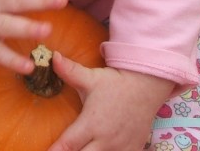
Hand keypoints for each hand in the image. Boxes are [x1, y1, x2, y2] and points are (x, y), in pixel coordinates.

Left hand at [46, 52, 173, 150]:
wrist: (147, 86)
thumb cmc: (115, 83)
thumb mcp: (91, 78)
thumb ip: (69, 71)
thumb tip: (52, 57)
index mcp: (91, 122)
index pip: (68, 144)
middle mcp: (105, 139)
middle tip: (63, 150)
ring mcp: (120, 148)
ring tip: (82, 147)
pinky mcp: (132, 150)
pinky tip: (98, 149)